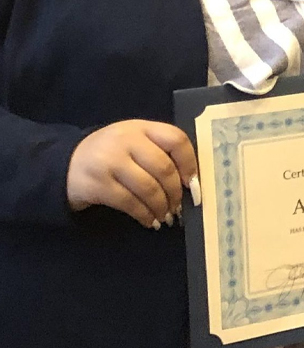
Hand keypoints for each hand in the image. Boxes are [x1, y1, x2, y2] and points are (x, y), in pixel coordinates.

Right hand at [66, 119, 197, 228]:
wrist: (66, 164)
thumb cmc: (111, 154)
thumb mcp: (133, 142)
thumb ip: (159, 151)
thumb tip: (191, 181)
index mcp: (140, 127)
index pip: (175, 139)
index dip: (190, 162)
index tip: (193, 182)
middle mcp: (125, 140)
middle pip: (163, 168)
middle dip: (175, 192)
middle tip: (178, 207)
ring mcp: (109, 161)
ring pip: (148, 188)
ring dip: (161, 206)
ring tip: (165, 216)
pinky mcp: (97, 184)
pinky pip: (129, 203)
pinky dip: (144, 215)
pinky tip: (149, 220)